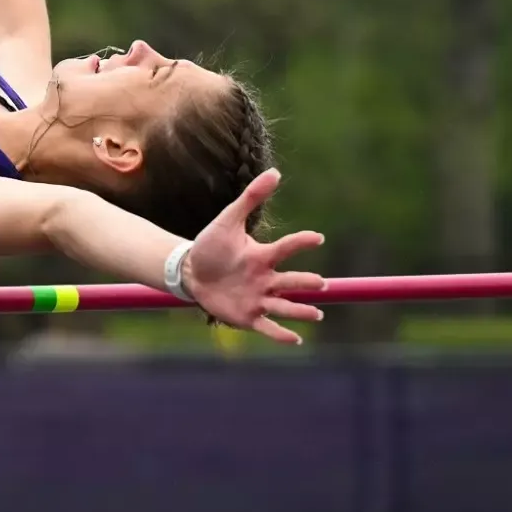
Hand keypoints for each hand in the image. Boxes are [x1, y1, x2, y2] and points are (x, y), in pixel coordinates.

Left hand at [180, 169, 327, 344]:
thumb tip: (275, 172)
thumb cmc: (212, 246)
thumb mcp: (227, 220)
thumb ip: (250, 198)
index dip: (301, 243)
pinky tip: (295, 338)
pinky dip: (281, 334)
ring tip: (316, 314)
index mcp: (263, 256)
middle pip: (290, 281)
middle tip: (321, 284)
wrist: (190, 271)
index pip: (286, 248)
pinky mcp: (247, 316)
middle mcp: (266, 279)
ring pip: (284, 306)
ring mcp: (258, 299)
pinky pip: (267, 326)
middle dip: (305, 283)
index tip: (317, 238)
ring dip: (300, 310)